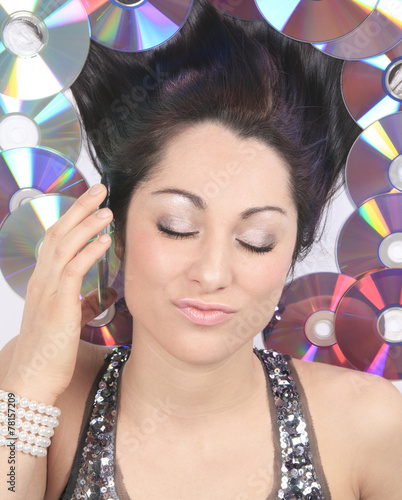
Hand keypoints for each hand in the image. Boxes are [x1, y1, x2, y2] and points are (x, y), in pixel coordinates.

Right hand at [5, 185, 116, 400]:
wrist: (33, 378)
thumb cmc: (51, 350)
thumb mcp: (70, 319)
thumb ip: (85, 302)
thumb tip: (105, 292)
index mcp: (44, 281)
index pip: (56, 240)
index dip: (73, 219)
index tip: (91, 203)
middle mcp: (42, 280)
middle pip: (58, 233)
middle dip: (79, 209)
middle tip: (99, 189)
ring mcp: (47, 289)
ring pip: (64, 246)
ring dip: (87, 224)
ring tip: (106, 209)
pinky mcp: (58, 303)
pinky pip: (73, 269)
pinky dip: (89, 251)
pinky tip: (105, 240)